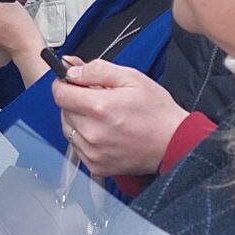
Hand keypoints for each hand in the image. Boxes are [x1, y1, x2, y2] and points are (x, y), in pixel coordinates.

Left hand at [53, 59, 187, 177]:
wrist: (175, 142)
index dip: (63, 83)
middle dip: (76, 101)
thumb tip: (72, 69)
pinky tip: (104, 133)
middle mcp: (93, 132)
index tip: (71, 82)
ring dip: (79, 120)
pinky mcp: (96, 165)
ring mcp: (93, 152)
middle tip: (99, 99)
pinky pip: (77, 147)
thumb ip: (96, 70)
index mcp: (99, 107)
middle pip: (63, 110)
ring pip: (68, 129)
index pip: (59, 93)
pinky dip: (85, 138)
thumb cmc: (157, 111)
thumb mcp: (131, 78)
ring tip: (104, 117)